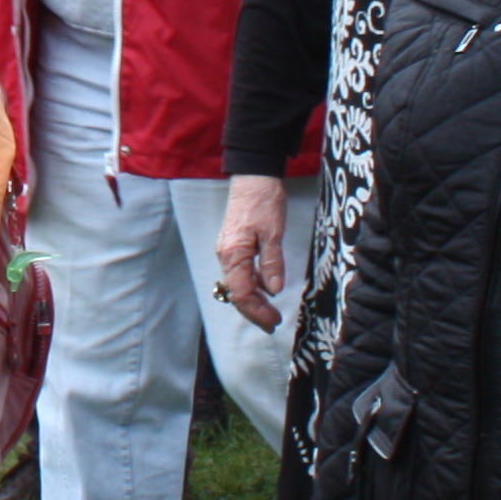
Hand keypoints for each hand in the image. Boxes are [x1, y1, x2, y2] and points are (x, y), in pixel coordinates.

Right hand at [213, 177, 288, 331]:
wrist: (253, 176)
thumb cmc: (263, 201)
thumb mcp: (273, 233)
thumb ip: (272, 262)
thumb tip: (274, 290)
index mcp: (233, 254)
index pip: (241, 293)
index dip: (257, 311)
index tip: (274, 320)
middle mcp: (226, 256)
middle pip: (236, 293)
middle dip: (254, 312)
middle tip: (273, 323)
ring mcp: (228, 251)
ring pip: (237, 285)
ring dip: (253, 301)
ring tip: (271, 312)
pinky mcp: (233, 246)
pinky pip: (240, 273)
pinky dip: (252, 285)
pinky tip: (265, 288)